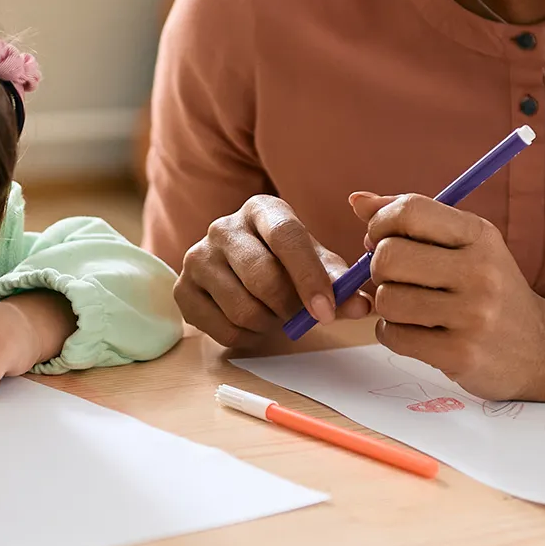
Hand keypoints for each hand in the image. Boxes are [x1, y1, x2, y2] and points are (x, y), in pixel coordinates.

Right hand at [174, 194, 368, 345]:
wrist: (237, 270)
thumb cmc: (284, 264)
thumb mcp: (315, 264)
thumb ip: (340, 284)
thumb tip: (363, 307)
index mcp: (261, 209)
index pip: (287, 237)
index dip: (309, 277)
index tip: (327, 312)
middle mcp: (223, 227)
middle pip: (262, 276)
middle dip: (288, 307)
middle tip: (300, 318)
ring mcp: (196, 257)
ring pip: (242, 307)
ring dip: (267, 323)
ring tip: (273, 315)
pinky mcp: (182, 289)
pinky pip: (221, 328)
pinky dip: (245, 336)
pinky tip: (250, 323)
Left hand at [349, 190, 544, 400]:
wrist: (543, 349)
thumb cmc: (492, 290)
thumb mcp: (467, 245)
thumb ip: (413, 220)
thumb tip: (357, 202)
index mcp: (480, 235)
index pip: (410, 211)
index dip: (380, 223)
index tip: (380, 238)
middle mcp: (480, 271)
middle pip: (389, 256)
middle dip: (379, 268)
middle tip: (396, 278)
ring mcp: (472, 315)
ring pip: (387, 299)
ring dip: (388, 305)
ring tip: (411, 308)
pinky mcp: (460, 354)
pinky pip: (394, 336)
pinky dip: (393, 334)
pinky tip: (417, 332)